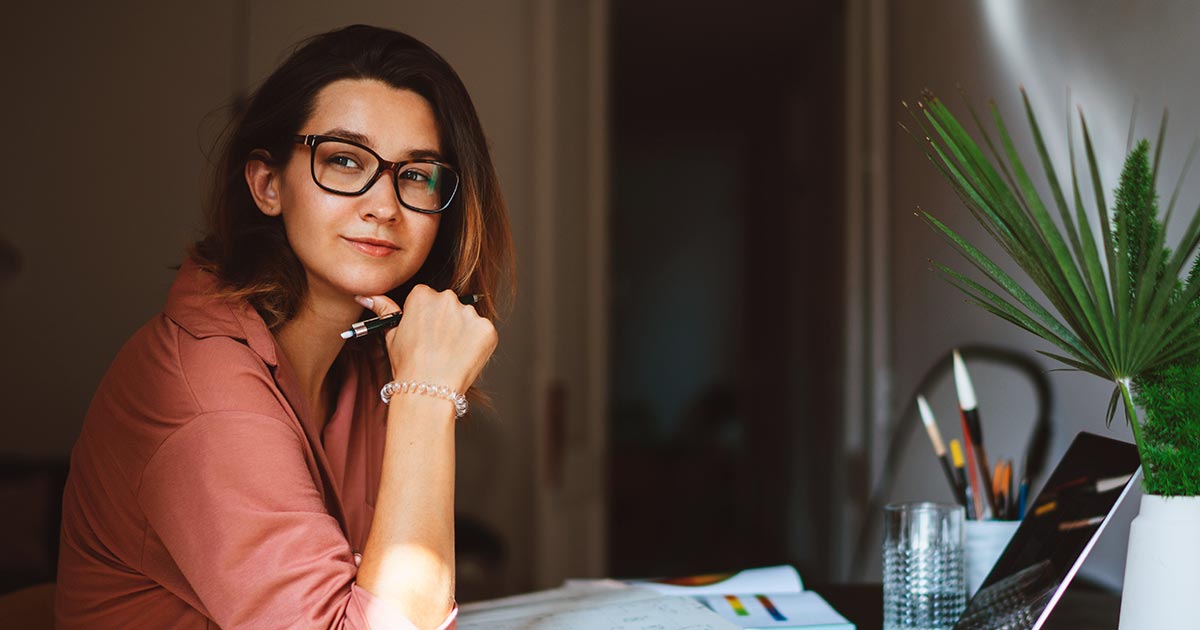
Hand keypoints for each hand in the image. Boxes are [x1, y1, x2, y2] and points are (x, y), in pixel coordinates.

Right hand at [356, 286, 496, 392]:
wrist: (428, 390)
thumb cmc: (408, 365)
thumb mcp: (391, 334)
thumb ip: (384, 310)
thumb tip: (366, 297)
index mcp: (422, 295)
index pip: (429, 299)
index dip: (427, 319)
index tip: (426, 334)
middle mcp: (448, 298)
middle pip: (450, 306)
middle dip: (447, 323)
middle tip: (438, 347)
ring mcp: (470, 313)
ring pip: (468, 319)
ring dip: (463, 333)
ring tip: (450, 355)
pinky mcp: (487, 329)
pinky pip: (484, 333)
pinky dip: (478, 344)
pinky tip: (464, 358)